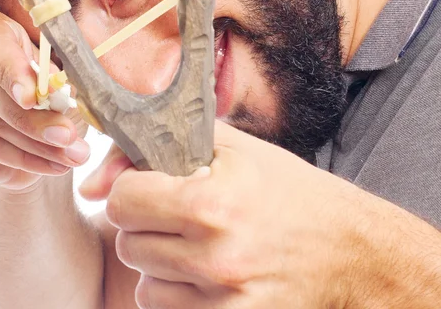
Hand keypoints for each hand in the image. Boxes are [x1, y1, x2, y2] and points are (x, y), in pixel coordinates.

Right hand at [0, 8, 90, 190]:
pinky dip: (21, 159)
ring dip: (35, 145)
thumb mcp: (57, 74)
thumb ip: (55, 80)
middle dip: (34, 119)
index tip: (32, 97)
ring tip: (71, 157)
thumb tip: (58, 94)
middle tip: (68, 137)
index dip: (12, 72)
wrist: (28, 121)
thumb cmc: (45, 84)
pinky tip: (50, 166)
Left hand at [81, 120, 360, 307]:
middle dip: (145, 225)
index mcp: (210, 201)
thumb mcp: (229, 148)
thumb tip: (91, 183)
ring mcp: (224, 300)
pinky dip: (178, 294)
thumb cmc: (287, 190)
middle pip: (127, 243)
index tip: (151, 188)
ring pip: (144, 283)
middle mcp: (214, 255)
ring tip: (196, 245)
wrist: (351, 250)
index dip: (132, 190)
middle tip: (179, 216)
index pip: (121, 200)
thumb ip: (154, 148)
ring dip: (160, 263)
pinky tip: (206, 275)